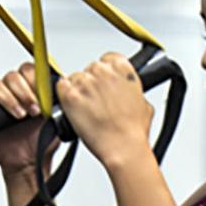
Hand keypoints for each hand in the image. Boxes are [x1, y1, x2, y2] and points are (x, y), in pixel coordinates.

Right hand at [0, 62, 54, 177]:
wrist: (28, 162)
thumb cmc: (42, 141)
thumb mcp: (57, 119)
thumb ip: (59, 102)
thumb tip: (63, 85)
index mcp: (31, 89)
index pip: (28, 70)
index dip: (34, 80)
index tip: (41, 97)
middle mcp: (14, 91)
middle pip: (12, 76)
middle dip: (24, 92)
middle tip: (33, 109)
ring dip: (8, 99)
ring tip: (19, 115)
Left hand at [55, 53, 152, 167]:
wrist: (123, 148)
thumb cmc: (134, 132)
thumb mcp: (145, 105)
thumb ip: (135, 92)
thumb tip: (129, 94)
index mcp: (124, 69)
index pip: (108, 58)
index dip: (106, 71)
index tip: (105, 81)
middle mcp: (104, 72)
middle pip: (91, 68)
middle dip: (92, 82)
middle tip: (97, 100)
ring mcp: (86, 83)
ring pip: (75, 77)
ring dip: (79, 89)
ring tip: (87, 108)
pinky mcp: (70, 96)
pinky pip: (61, 86)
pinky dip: (64, 95)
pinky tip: (74, 106)